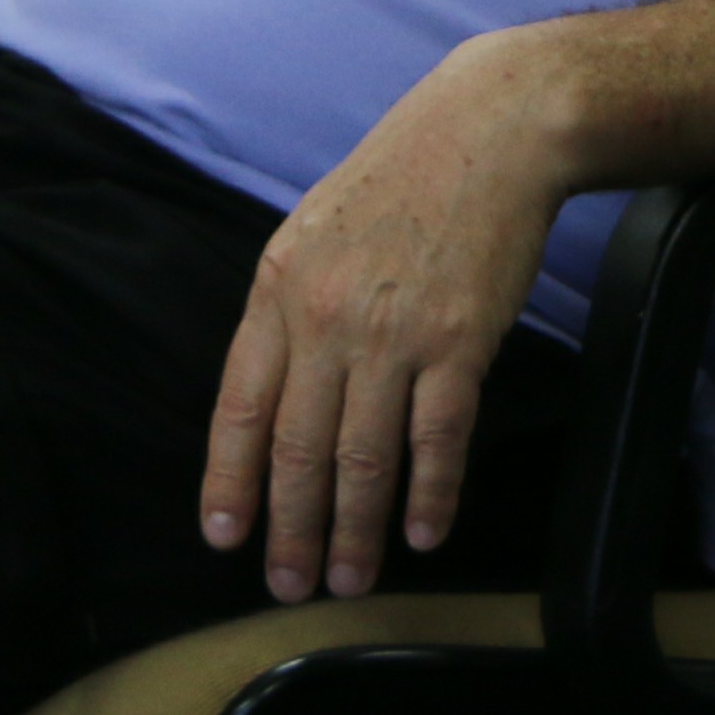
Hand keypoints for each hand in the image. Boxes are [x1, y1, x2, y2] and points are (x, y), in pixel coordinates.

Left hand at [199, 39, 569, 602]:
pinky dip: (430, 494)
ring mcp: (395, 332)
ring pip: (363, 457)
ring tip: (351, 578)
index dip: (231, 479)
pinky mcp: (460, 341)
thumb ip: (291, 308)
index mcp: (279, 289)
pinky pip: (437, 437)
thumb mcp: (314, 230)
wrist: (489, 130)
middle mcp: (327, 318)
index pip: (241, 406)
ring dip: (356, 530)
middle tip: (290, 585)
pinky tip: (423, 533)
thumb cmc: (402, 179)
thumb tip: (276, 391)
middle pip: (299, 448)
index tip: (225, 536)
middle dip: (290, 528)